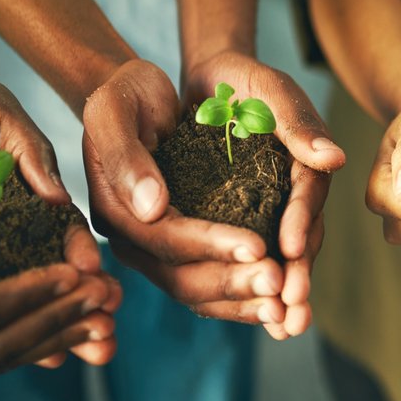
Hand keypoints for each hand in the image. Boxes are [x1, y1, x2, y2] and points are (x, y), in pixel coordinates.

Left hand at [0, 83, 119, 366]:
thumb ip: (30, 145)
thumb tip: (60, 198)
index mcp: (25, 202)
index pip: (62, 234)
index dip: (81, 254)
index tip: (93, 270)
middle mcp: (6, 240)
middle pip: (53, 278)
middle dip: (86, 301)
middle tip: (108, 315)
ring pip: (22, 304)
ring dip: (60, 325)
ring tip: (92, 346)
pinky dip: (7, 335)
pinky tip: (42, 356)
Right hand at [84, 59, 279, 326]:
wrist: (134, 97)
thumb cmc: (125, 96)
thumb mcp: (113, 110)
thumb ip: (127, 156)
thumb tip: (154, 207)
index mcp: (114, 210)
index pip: (165, 239)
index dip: (212, 245)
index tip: (259, 247)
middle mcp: (133, 239)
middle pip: (183, 278)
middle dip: (235, 282)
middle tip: (282, 285)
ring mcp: (156, 250)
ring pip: (199, 291)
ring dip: (244, 300)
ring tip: (287, 304)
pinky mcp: (182, 247)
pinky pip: (211, 281)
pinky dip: (243, 297)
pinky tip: (278, 302)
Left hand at [181, 50, 344, 337]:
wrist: (211, 80)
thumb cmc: (244, 77)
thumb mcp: (272, 89)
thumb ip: (299, 122)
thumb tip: (333, 159)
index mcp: (307, 165)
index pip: (307, 196)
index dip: (300, 223)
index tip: (290, 250)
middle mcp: (293, 194)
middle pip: (300, 239)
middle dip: (297, 276)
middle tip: (294, 313)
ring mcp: (268, 211)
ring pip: (277, 257)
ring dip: (279, 293)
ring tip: (281, 327)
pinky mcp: (239, 221)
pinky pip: (248, 257)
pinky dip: (249, 285)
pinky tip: (250, 317)